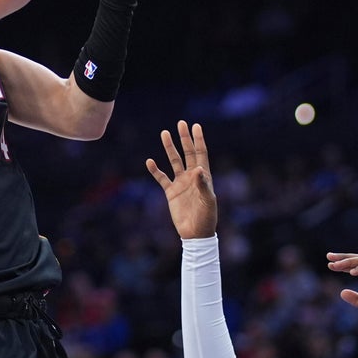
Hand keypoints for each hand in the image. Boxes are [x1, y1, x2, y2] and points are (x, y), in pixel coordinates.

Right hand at [145, 120, 216, 238]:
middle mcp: (191, 176)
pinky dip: (155, 170)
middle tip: (180, 123)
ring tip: (164, 134)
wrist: (195, 234)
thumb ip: (203, 185)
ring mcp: (180, 183)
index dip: (198, 140)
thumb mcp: (208, 201)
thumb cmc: (206, 218)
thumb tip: (198, 169)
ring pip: (174, 161)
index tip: (195, 126)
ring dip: (169, 148)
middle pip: (187, 153)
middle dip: (184, 138)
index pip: (201, 153)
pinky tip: (149, 161)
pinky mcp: (170, 192)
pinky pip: (161, 178)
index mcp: (203, 176)